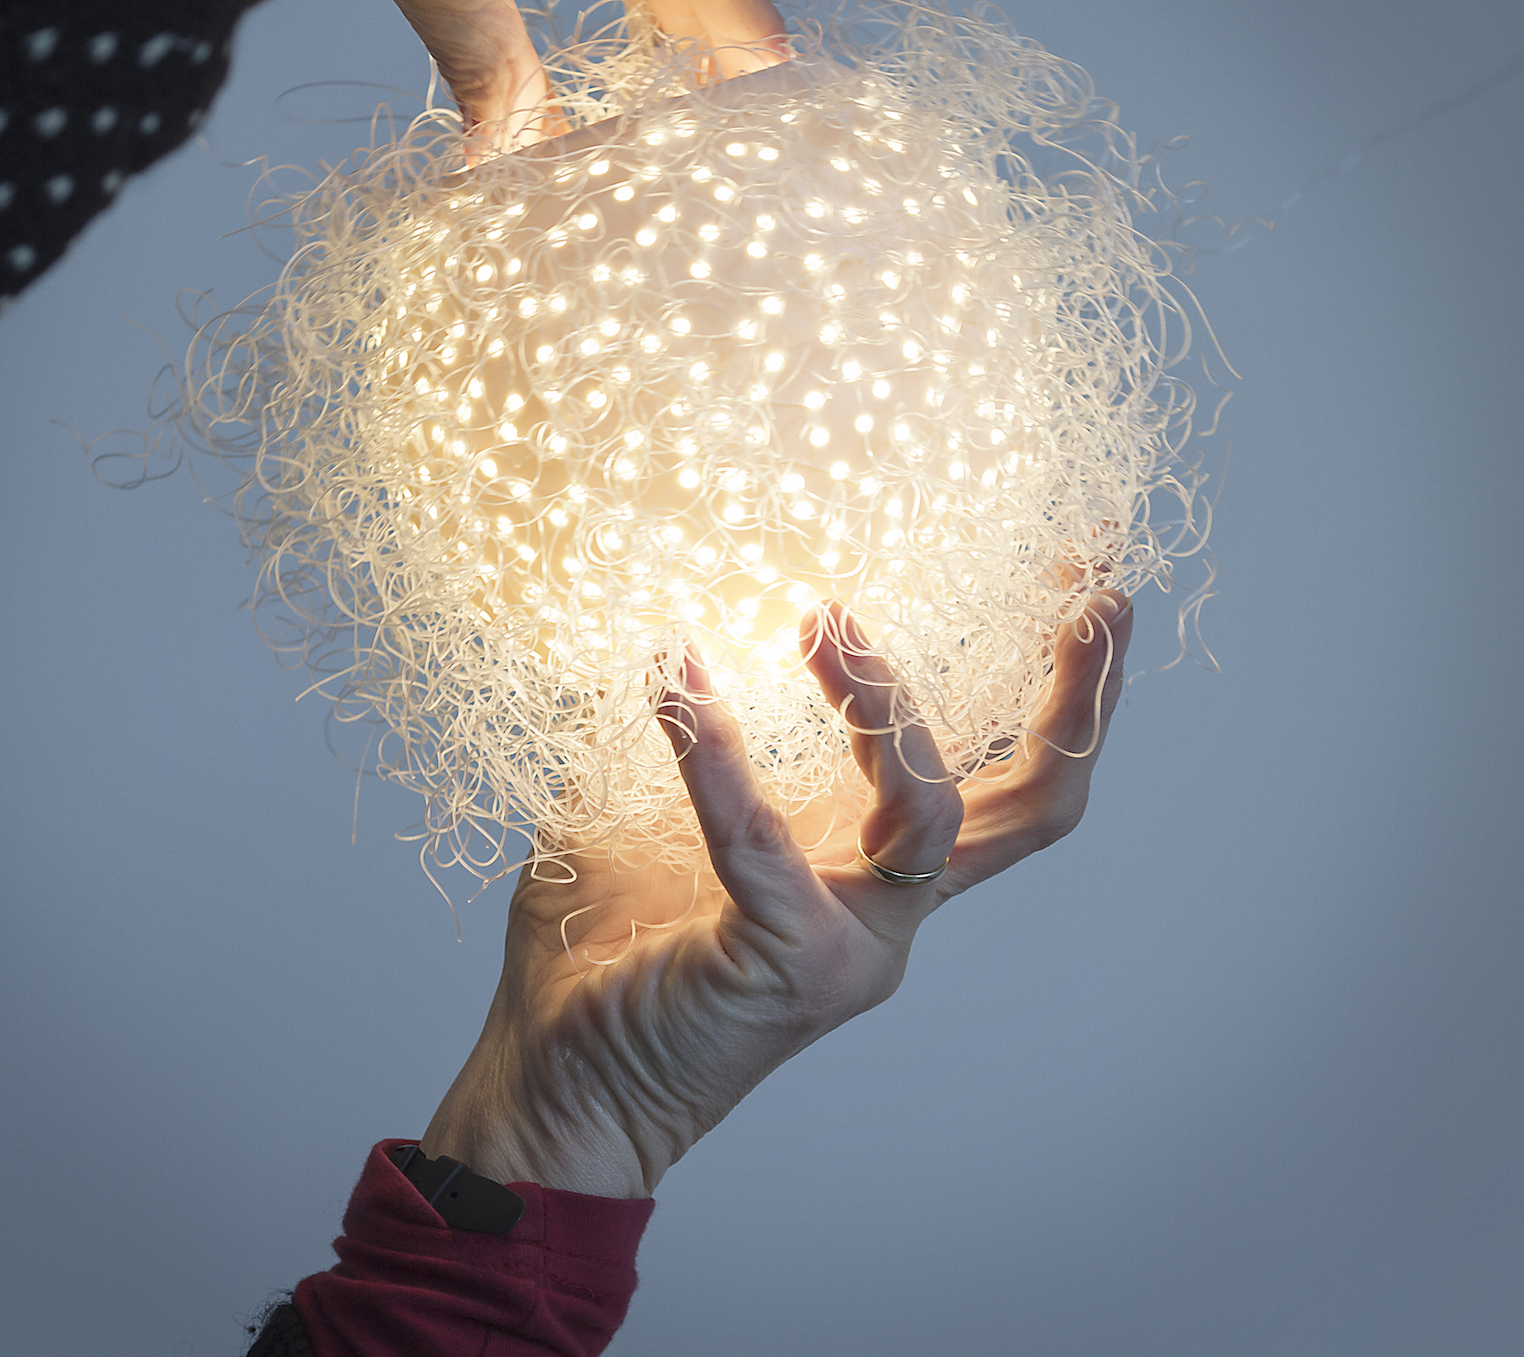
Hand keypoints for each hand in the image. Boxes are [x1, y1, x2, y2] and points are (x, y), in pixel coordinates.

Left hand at [421, 591, 1133, 1198]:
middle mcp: (890, 902)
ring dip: (884, 700)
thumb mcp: (655, 806)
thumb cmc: (613, 944)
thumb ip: (695, 728)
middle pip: (1032, 805)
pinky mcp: (786, 961)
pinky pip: (759, 837)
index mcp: (876, 863)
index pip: (997, 771)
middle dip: (1077, 697)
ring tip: (825, 617)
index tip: (1079, 579)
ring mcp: (851, 939)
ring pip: (928, 809)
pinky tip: (676, 680)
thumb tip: (671, 621)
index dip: (1059, 686)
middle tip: (1096, 593)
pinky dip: (717, 753)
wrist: (561, 1077)